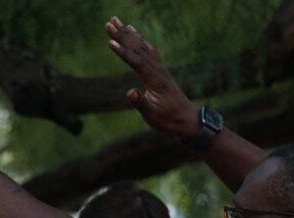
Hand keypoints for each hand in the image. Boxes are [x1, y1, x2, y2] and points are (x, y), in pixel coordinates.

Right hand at [105, 17, 199, 138]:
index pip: (137, 62)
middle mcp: (157, 70)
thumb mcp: (152, 115)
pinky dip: (139, 39)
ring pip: (142, 46)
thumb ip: (141, 103)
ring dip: (128, 33)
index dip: (123, 52)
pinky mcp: (159, 69)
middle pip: (138, 48)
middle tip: (108, 23)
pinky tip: (133, 32)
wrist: (185, 118)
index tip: (110, 42)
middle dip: (122, 36)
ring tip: (115, 21)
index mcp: (154, 80)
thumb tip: (130, 93)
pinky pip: (148, 49)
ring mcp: (159, 68)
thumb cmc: (168, 119)